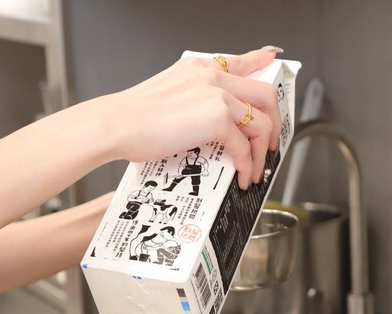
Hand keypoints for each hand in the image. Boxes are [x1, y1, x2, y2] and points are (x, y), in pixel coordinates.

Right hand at [104, 48, 281, 188]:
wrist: (117, 124)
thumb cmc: (132, 118)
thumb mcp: (167, 96)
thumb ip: (192, 101)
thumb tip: (206, 124)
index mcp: (199, 68)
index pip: (239, 61)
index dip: (259, 61)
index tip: (269, 59)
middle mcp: (213, 76)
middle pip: (264, 94)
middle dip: (274, 122)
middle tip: (269, 143)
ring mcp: (217, 95)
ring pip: (261, 122)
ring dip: (262, 152)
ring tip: (255, 169)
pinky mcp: (216, 118)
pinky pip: (244, 145)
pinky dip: (247, 165)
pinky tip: (242, 175)